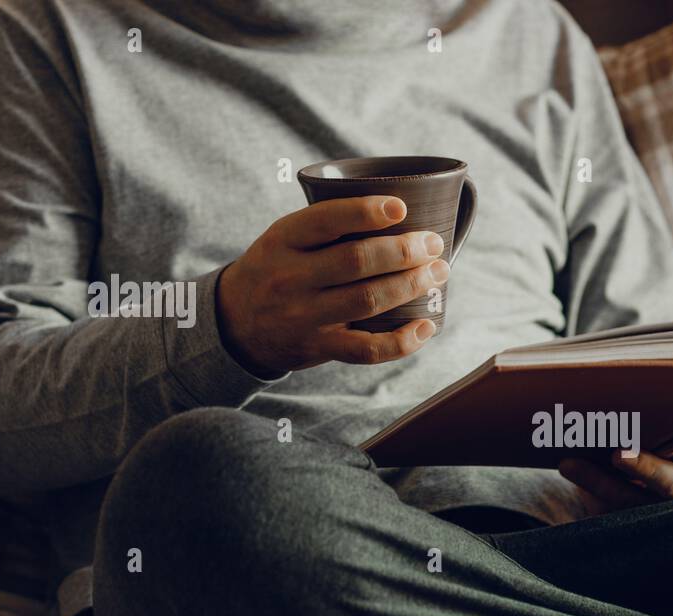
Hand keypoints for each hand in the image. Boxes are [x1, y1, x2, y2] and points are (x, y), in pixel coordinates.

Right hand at [216, 196, 449, 376]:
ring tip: (438, 273)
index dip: (367, 212)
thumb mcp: (285, 238)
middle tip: (434, 244)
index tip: (402, 208)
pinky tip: (425, 327)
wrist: (234, 323)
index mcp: (284, 239)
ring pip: (367, 300)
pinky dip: (402, 341)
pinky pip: (366, 349)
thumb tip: (402, 209)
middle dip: (405, 250)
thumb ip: (327, 226)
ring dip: (410, 285)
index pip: (326, 220)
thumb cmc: (277, 269)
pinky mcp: (318, 347)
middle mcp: (291, 277)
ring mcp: (304, 316)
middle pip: (357, 261)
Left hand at [558, 421, 672, 514]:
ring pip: (628, 502)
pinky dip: (583, 487)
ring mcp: (655, 515)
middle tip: (618, 454)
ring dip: (597, 482)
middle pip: (669, 485)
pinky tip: (565, 466)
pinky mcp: (625, 524)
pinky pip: (603, 509)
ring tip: (568, 463)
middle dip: (645, 469)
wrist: (650, 497)